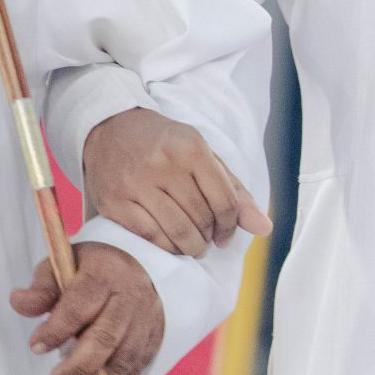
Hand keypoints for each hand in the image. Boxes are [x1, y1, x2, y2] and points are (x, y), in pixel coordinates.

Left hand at [11, 242, 165, 374]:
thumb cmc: (92, 269)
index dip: (57, 329)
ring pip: (125, 356)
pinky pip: (137, 365)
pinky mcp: (155, 335)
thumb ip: (42, 288)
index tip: (36, 346)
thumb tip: (19, 302)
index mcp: (104, 273)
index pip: (80, 305)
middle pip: (106, 337)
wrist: (138, 264)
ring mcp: (147, 317)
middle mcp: (130, 295)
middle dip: (79, 366)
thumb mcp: (63, 266)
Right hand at [82, 105, 271, 258]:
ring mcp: (136, 183)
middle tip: (206, 240)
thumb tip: (265, 228)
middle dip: (209, 237)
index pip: (225, 201)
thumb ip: (234, 190)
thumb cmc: (164, 145)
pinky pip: (150, 236)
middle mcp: (164, 163)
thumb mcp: (203, 155)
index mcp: (192, 148)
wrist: (110, 127)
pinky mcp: (115, 201)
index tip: (225, 235)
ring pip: (178, 231)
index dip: (230, 226)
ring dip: (191, 247)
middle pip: (202, 218)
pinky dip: (166, 247)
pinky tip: (170, 244)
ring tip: (192, 246)